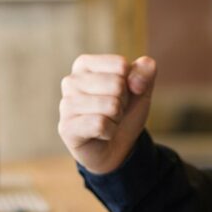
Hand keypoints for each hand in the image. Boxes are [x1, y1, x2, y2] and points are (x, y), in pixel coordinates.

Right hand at [58, 54, 156, 173]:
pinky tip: (101, 134)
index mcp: (84, 65)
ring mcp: (66, 105)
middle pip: (117, 84)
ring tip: (107, 121)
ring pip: (111, 105)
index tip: (120, 94)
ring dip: (116, 118)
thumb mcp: (141, 88)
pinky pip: (100, 124)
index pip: (121, 65)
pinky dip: (109, 132)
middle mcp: (70, 81)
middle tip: (113, 111)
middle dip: (123, 102)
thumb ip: (145, 71)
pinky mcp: (66, 127)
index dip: (130, 83)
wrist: (116, 147)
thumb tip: (137, 80)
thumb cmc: (123, 112)